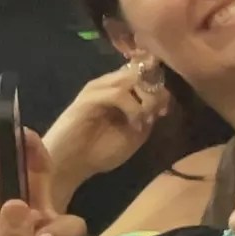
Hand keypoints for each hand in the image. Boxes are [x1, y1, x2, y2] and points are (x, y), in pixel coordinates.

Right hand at [39, 60, 168, 204]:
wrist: (70, 165)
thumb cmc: (99, 152)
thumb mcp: (135, 133)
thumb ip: (147, 114)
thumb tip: (161, 101)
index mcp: (117, 91)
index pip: (142, 72)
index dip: (158, 85)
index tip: (164, 109)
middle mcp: (106, 85)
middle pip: (140, 71)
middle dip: (155, 90)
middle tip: (158, 113)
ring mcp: (96, 90)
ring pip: (131, 77)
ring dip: (146, 98)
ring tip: (146, 119)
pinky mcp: (88, 99)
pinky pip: (118, 93)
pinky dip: (133, 108)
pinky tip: (134, 124)